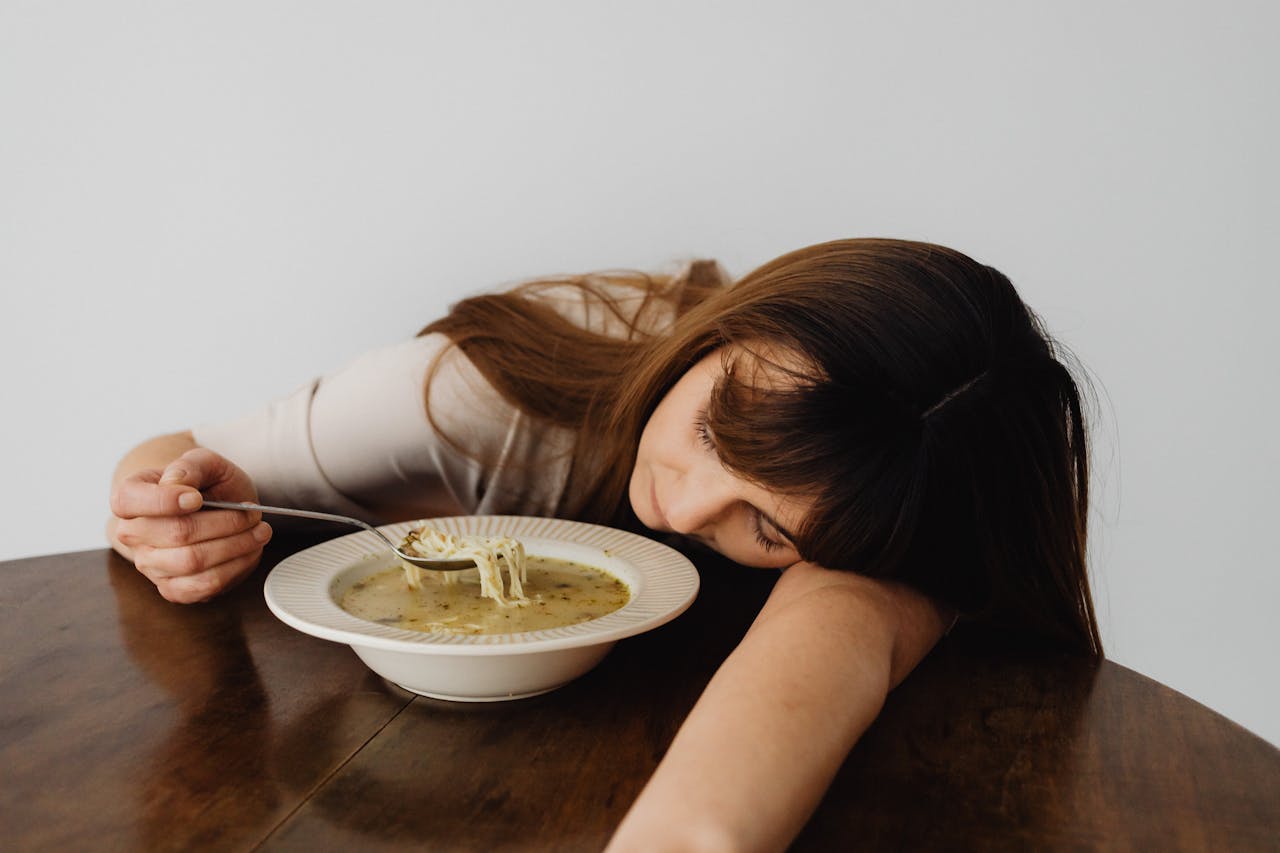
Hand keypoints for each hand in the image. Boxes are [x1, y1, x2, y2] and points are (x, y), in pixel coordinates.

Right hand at [109, 448, 271, 602]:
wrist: (218, 509)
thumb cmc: (207, 485)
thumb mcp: (204, 462)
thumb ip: (189, 466)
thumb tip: (175, 483)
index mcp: (130, 497)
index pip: (130, 501)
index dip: (165, 501)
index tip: (198, 498)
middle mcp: (132, 534)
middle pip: (176, 533)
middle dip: (225, 523)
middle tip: (252, 513)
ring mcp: (150, 565)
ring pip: (193, 562)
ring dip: (236, 546)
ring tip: (259, 531)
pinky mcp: (172, 588)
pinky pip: (204, 585)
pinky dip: (235, 567)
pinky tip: (249, 550)